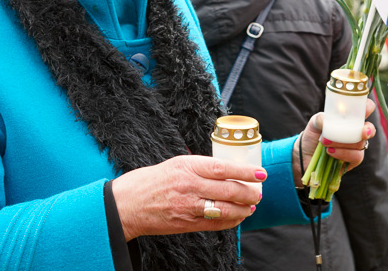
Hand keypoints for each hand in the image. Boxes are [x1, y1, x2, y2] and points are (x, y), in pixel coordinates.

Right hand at [111, 155, 262, 240]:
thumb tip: (224, 166)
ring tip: (251, 206)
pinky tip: (238, 217)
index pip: (222, 168)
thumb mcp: (175, 163)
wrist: (127, 204)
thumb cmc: (152, 181)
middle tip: (259, 192)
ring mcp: (188, 207)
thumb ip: (199, 165)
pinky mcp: (186, 224)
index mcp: (187, 167)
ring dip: (243, 209)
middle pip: (228, 190)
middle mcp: (189, 186)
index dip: (244, 172)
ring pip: (224, 209)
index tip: (260, 173)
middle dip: (249, 192)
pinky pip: (214, 224)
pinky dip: (230, 222)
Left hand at [292, 99, 376, 185]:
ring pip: (361, 143)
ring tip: (325, 142)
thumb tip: (325, 119)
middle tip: (363, 131)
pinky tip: (330, 152)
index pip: (365, 109)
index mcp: (350, 118)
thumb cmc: (313, 135)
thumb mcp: (314, 123)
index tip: (365, 109)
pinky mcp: (353, 160)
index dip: (368, 107)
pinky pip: (356, 156)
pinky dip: (343, 153)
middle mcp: (356, 132)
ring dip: (344, 143)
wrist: (306, 155)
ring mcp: (356, 147)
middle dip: (368, 130)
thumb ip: (320, 118)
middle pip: (370, 129)